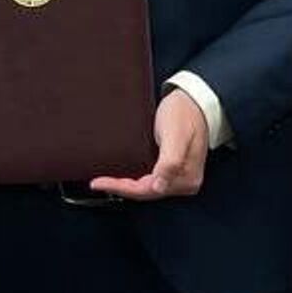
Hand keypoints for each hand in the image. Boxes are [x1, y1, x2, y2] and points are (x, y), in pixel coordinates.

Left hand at [88, 89, 208, 200]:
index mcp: (186, 179)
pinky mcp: (173, 167)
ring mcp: (179, 176)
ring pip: (147, 187)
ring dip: (126, 186)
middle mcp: (184, 182)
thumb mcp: (175, 136)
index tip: (100, 183)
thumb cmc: (184, 114)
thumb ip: (170, 162)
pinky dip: (134, 179)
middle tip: (97, 182)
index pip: (148, 191)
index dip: (122, 189)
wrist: (193, 100)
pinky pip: (150, 179)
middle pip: (147, 192)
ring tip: (105, 181)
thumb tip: (160, 186)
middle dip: (121, 189)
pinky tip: (122, 175)